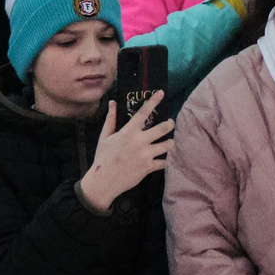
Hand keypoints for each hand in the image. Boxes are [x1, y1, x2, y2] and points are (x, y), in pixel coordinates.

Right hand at [77, 93, 173, 212]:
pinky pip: (164, 162)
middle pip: (162, 128)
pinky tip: (165, 158)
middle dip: (170, 124)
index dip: (153, 101)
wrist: (103, 181)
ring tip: (169, 142)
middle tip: (171, 123)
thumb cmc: (103, 158)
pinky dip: (166, 160)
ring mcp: (145, 155)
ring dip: (170, 142)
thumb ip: (111, 119)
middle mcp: (139, 142)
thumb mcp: (105, 137)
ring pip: (167, 145)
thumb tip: (113, 103)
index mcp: (128, 132)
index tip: (161, 93)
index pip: (143, 113)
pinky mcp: (148, 168)